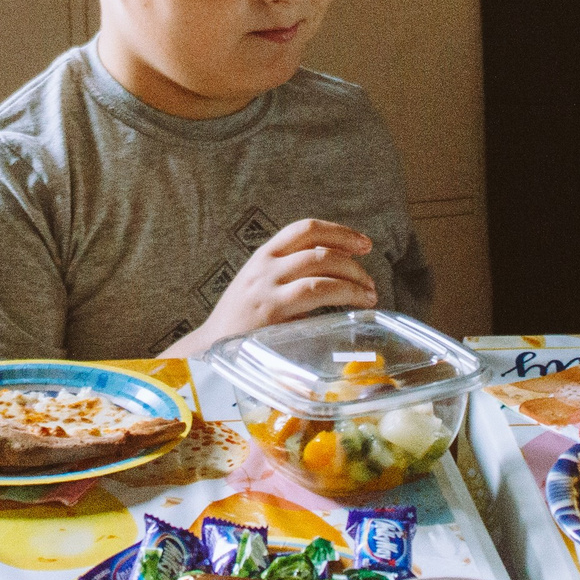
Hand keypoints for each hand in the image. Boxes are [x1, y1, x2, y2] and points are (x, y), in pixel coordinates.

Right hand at [162, 220, 375, 357]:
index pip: (304, 229)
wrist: (209, 350)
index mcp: (263, 256)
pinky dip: (344, 294)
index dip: (338, 231)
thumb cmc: (241, 323)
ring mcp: (268, 286)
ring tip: (369, 293)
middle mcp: (265, 266)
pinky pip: (316, 291)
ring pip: (321, 266)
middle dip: (353, 259)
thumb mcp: (262, 288)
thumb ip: (290, 277)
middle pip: (319, 247)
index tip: (362, 243)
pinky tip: (356, 303)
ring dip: (353, 278)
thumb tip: (337, 274)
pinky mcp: (273, 309)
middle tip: (371, 277)